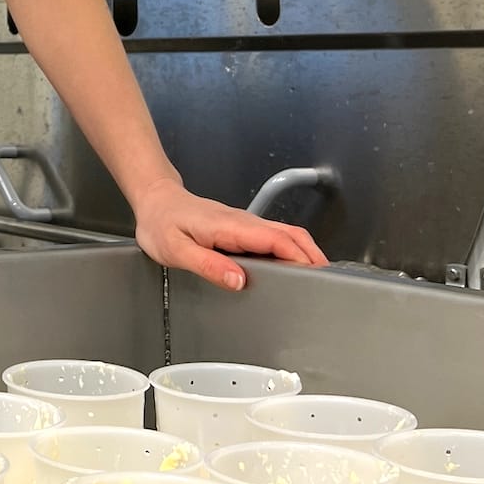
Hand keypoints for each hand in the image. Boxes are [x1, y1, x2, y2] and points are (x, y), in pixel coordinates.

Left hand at [128, 179, 326, 291]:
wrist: (155, 201)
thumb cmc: (161, 224)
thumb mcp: (176, 250)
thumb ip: (207, 265)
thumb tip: (238, 281)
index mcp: (230, 226)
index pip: (276, 239)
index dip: (299, 257)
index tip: (315, 275)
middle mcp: (242, 222)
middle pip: (290, 235)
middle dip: (312, 255)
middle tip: (328, 282)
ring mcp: (243, 223)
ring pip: (284, 234)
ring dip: (304, 252)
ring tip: (316, 279)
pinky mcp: (240, 228)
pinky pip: (272, 237)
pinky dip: (290, 250)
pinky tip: (290, 268)